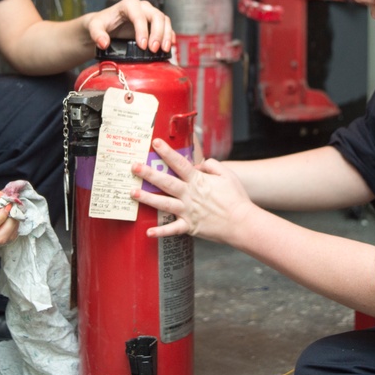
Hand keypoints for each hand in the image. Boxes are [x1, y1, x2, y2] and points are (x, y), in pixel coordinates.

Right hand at [0, 176, 20, 244]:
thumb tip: (4, 199)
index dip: (1, 217)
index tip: (8, 203)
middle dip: (10, 222)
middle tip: (13, 206)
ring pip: (6, 238)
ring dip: (14, 223)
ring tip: (13, 208)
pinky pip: (8, 236)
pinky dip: (14, 226)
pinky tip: (11, 213)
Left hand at [87, 0, 173, 52]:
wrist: (106, 26)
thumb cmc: (101, 24)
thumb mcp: (94, 27)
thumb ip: (97, 34)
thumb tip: (104, 43)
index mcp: (128, 4)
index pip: (139, 15)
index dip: (143, 30)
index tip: (142, 46)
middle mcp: (142, 6)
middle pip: (156, 16)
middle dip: (157, 33)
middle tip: (154, 50)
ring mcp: (150, 14)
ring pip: (164, 20)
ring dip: (166, 35)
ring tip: (162, 50)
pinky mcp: (155, 23)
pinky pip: (167, 27)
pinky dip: (169, 36)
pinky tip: (169, 47)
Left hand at [131, 138, 253, 242]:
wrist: (242, 222)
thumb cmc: (236, 198)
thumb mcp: (227, 175)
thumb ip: (212, 165)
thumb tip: (198, 164)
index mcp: (198, 181)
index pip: (180, 163)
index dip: (167, 152)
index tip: (156, 143)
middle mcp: (190, 195)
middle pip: (166, 182)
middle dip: (148, 173)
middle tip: (134, 167)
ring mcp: (188, 211)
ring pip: (164, 204)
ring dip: (147, 199)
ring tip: (133, 193)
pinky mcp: (190, 227)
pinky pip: (172, 230)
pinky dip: (160, 232)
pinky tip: (148, 232)